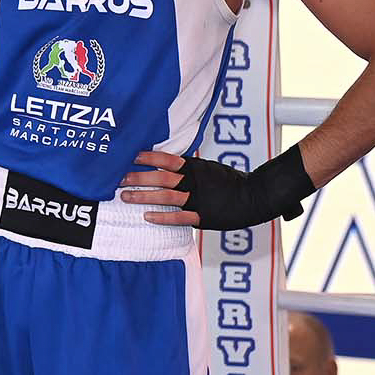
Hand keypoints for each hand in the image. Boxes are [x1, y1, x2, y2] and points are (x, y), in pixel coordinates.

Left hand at [120, 147, 312, 229]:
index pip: (165, 158)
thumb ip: (189, 165)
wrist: (256, 196)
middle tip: (117, 179)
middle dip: (137, 177)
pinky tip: (146, 217)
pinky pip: (179, 217)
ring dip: (143, 196)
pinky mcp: (203, 216)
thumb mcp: (209, 167)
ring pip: (166, 196)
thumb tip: (168, 160)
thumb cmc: (231, 181)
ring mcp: (198, 198)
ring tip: (125, 197)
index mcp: (194, 167)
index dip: (146, 157)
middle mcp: (193, 180)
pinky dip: (162, 217)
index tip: (128, 156)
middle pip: (160, 177)